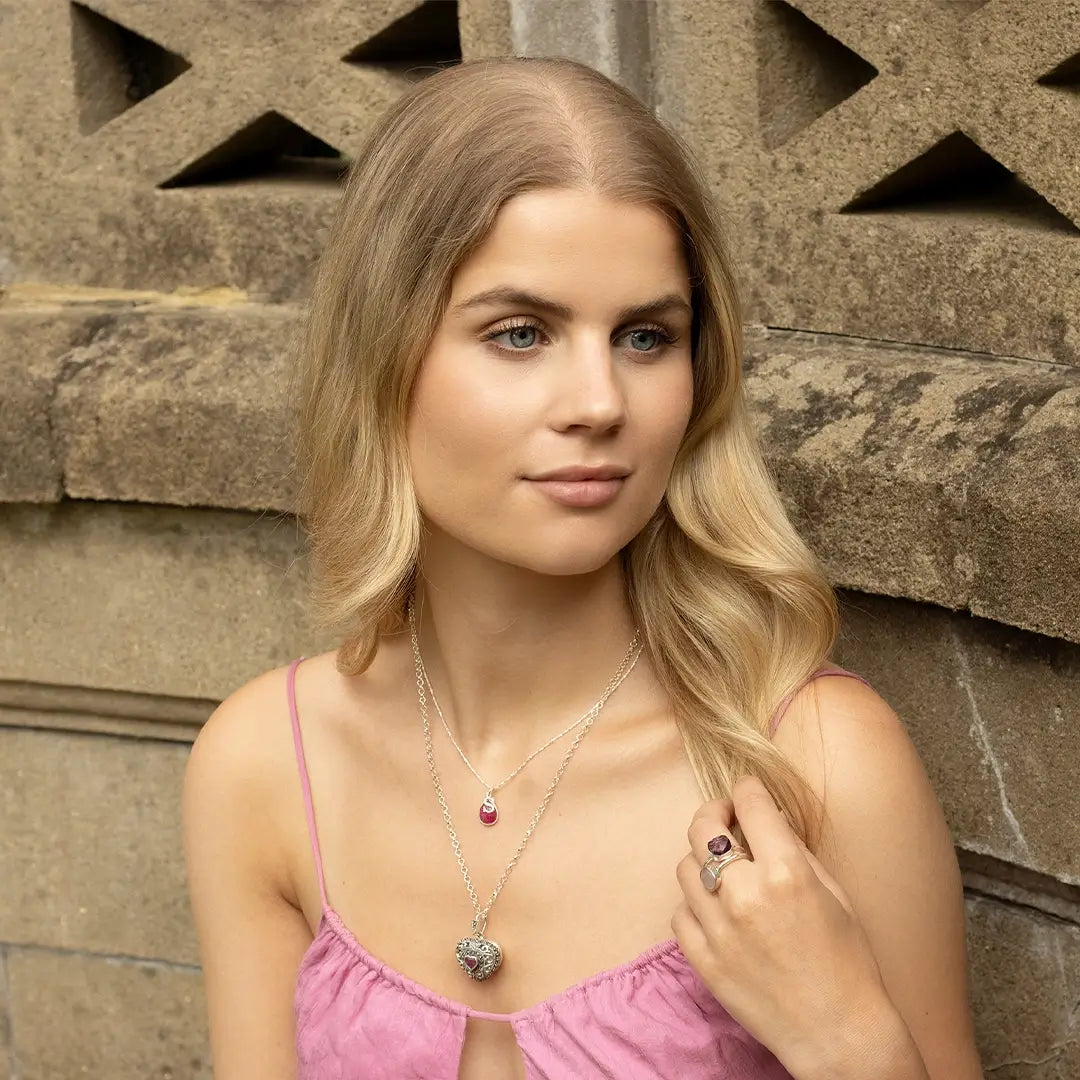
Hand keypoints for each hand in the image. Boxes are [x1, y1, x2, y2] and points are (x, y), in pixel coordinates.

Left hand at [672, 776, 900, 1076]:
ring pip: (686, 867)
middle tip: (725, 816)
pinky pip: (681, 912)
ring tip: (725, 871)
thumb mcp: (833, 892)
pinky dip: (696, 906)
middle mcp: (746, 895)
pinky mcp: (703, 959)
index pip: (750, 804)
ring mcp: (719, 929)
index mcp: (785, 872)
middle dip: (714, 812)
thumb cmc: (848, 962)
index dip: (747, 789)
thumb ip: (794, 849)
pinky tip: (718, 911)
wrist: (838, 1033)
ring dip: (703, 861)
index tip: (747, 789)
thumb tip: (768, 817)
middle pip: (703, 827)